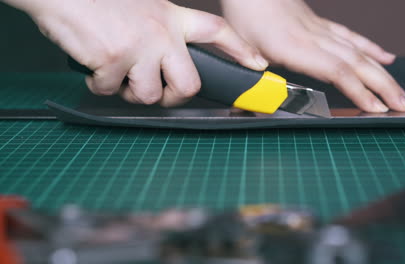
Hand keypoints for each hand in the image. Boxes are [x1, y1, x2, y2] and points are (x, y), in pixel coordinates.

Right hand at [8, 0, 267, 105]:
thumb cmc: (97, 1)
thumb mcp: (142, 7)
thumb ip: (162, 30)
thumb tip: (167, 59)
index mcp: (171, 17)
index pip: (217, 32)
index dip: (241, 49)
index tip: (257, 64)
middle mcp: (162, 33)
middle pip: (189, 83)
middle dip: (174, 96)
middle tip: (159, 90)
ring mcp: (139, 48)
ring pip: (149, 94)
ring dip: (131, 92)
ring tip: (116, 73)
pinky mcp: (114, 61)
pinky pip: (111, 91)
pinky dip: (99, 85)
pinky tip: (94, 65)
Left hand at [221, 0, 404, 111]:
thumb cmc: (245, 14)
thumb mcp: (241, 46)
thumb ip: (255, 70)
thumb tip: (266, 91)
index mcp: (295, 47)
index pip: (337, 72)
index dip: (359, 91)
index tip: (376, 108)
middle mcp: (314, 38)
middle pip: (357, 63)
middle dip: (383, 87)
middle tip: (404, 106)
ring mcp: (320, 30)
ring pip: (359, 52)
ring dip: (382, 73)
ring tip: (401, 91)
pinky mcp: (320, 24)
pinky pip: (351, 37)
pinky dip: (371, 49)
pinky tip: (386, 59)